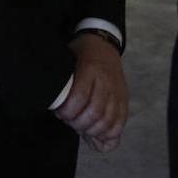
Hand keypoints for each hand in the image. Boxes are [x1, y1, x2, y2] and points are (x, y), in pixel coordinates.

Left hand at [54, 33, 128, 149]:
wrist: (103, 44)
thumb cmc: (80, 54)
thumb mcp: (67, 59)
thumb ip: (61, 81)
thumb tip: (53, 105)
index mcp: (90, 68)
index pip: (80, 96)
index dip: (68, 111)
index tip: (60, 113)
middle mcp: (106, 81)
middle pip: (95, 112)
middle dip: (79, 123)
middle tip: (70, 121)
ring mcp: (117, 91)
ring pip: (108, 120)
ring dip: (92, 130)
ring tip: (81, 127)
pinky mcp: (124, 99)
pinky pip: (120, 122)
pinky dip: (109, 133)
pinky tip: (97, 133)